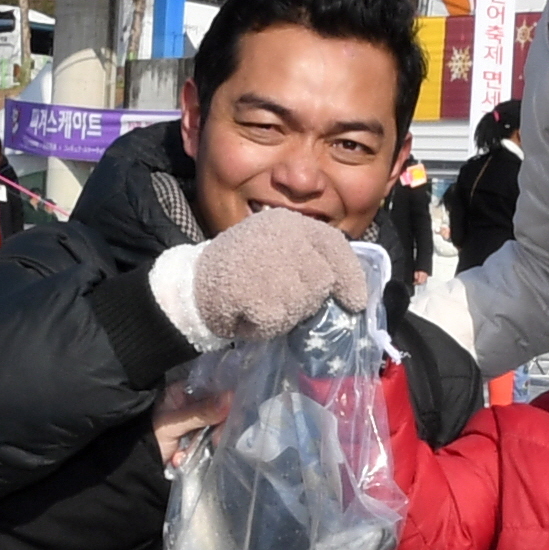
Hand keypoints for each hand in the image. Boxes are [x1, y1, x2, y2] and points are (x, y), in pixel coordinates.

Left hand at [152, 379, 228, 468]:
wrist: (135, 466)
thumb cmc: (148, 437)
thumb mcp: (173, 424)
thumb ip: (201, 413)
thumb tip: (230, 398)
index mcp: (181, 393)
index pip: (211, 389)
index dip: (225, 399)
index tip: (233, 412)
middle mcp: (189, 406)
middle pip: (217, 411)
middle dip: (218, 427)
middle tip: (216, 440)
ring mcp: (193, 424)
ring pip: (215, 428)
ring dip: (208, 442)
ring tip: (190, 452)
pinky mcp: (195, 441)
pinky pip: (209, 442)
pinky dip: (202, 452)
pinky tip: (183, 457)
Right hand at [191, 207, 367, 340]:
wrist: (191, 283)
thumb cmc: (240, 270)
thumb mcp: (276, 250)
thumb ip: (309, 258)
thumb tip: (348, 286)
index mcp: (288, 223)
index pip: (334, 245)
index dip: (350, 277)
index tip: (357, 302)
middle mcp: (282, 236)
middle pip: (321, 281)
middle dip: (308, 299)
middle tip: (278, 297)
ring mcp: (269, 263)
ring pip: (302, 305)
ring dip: (285, 314)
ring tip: (260, 302)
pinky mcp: (255, 291)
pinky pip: (277, 322)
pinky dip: (264, 326)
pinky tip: (247, 312)